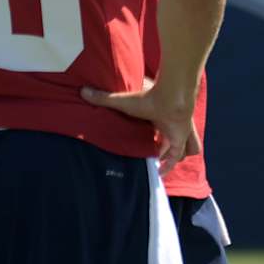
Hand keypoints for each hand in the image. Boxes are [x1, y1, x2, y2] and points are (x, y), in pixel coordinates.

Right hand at [81, 82, 198, 175]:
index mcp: (156, 115)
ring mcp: (177, 131)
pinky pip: (179, 154)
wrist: (170, 98)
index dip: (150, 132)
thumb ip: (104, 98)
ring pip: (180, 145)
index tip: (143, 138)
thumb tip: (82, 91)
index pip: (154, 125)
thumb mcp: (122, 101)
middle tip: (152, 155)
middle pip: (168, 137)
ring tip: (160, 163)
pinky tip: (161, 172)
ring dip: (173, 154)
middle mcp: (168, 124)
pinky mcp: (181, 139)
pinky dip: (171, 164)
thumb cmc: (147, 98)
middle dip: (163, 146)